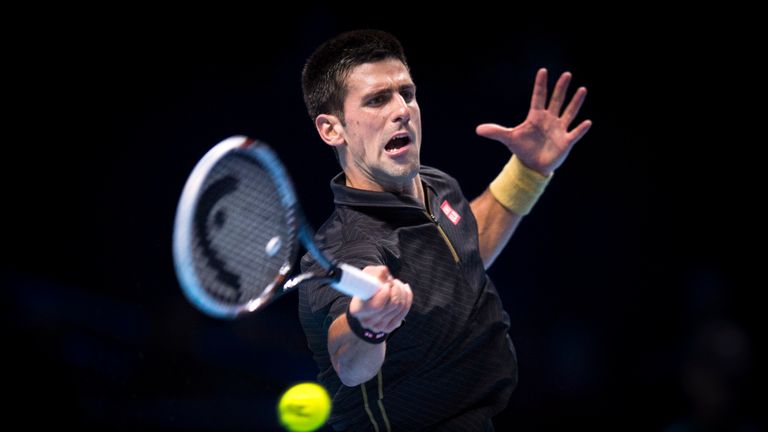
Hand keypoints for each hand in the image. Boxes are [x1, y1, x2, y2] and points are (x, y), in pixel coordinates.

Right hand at [349, 265, 411, 333]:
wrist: (366, 301)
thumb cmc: (366, 286)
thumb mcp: (367, 275)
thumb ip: (376, 272)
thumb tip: (387, 274)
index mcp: (358, 309)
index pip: (377, 305)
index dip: (386, 293)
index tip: (387, 284)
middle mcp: (367, 321)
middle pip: (393, 305)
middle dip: (397, 289)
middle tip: (393, 282)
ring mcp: (378, 327)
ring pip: (400, 307)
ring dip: (402, 292)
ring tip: (397, 284)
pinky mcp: (388, 328)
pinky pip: (404, 312)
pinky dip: (407, 298)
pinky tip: (404, 290)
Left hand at [476, 68, 591, 175]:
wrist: (532, 165)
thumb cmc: (522, 149)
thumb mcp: (509, 139)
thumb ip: (496, 132)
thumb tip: (477, 130)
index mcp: (536, 116)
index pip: (538, 97)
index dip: (540, 85)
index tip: (543, 71)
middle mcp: (549, 119)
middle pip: (556, 101)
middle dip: (561, 88)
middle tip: (566, 74)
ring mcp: (559, 129)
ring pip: (569, 113)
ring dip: (575, 102)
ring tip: (582, 90)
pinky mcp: (565, 141)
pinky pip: (575, 133)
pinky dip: (580, 129)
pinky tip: (587, 122)